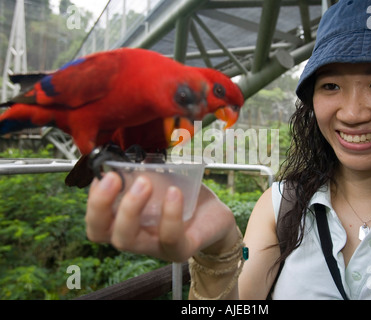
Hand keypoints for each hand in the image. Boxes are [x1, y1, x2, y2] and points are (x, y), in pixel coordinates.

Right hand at [85, 172, 238, 261]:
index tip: (102, 175)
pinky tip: (173, 191)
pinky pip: (169, 237)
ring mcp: (155, 247)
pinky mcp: (179, 249)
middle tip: (113, 177)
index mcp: (125, 222)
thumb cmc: (183, 199)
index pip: (95, 221)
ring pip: (127, 240)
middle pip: (99, 233)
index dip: (92, 200)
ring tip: (144, 182)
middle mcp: (134, 238)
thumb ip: (142, 172)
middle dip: (100, 205)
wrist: (215, 217)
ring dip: (130, 208)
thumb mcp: (160, 182)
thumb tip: (128, 155)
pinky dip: (169, 213)